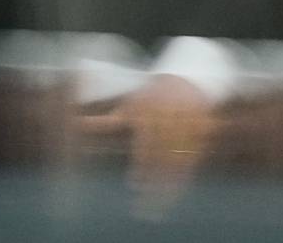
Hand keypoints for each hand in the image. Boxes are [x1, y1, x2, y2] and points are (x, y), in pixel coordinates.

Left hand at [78, 75, 219, 219]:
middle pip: (161, 154)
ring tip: (158, 203)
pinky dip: (186, 176)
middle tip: (145, 203)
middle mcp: (168, 115)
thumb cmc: (148, 99)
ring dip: (169, 183)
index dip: (141, 166)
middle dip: (153, 179)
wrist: (184, 80)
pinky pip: (195, 158)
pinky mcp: (203, 130)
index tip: (134, 184)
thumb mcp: (128, 106)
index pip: (144, 144)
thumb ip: (106, 120)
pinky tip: (175, 192)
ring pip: (179, 159)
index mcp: (146, 109)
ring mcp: (188, 122)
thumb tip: (79, 123)